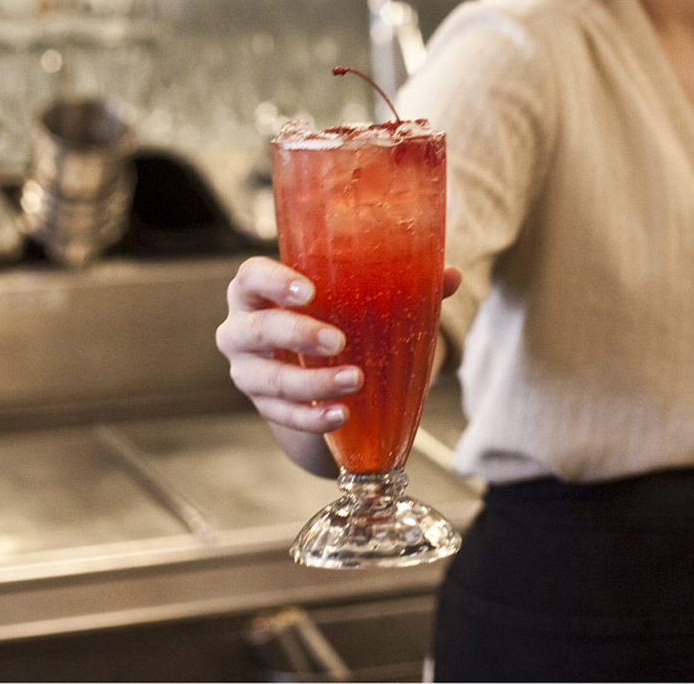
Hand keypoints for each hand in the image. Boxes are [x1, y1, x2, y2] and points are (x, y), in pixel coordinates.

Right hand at [215, 257, 462, 459]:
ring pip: (268, 380)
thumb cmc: (334, 317)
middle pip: (256, 329)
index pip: (250, 276)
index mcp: (257, 289)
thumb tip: (451, 276)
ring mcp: (247, 370)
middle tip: (338, 340)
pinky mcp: (262, 406)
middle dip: (297, 335)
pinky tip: (342, 414)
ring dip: (312, 383)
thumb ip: (401, 285)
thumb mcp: (356, 299)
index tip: (310, 290)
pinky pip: (283, 415)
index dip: (273, 281)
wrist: (313, 369)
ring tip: (354, 380)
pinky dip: (313, 417)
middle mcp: (242, 328)